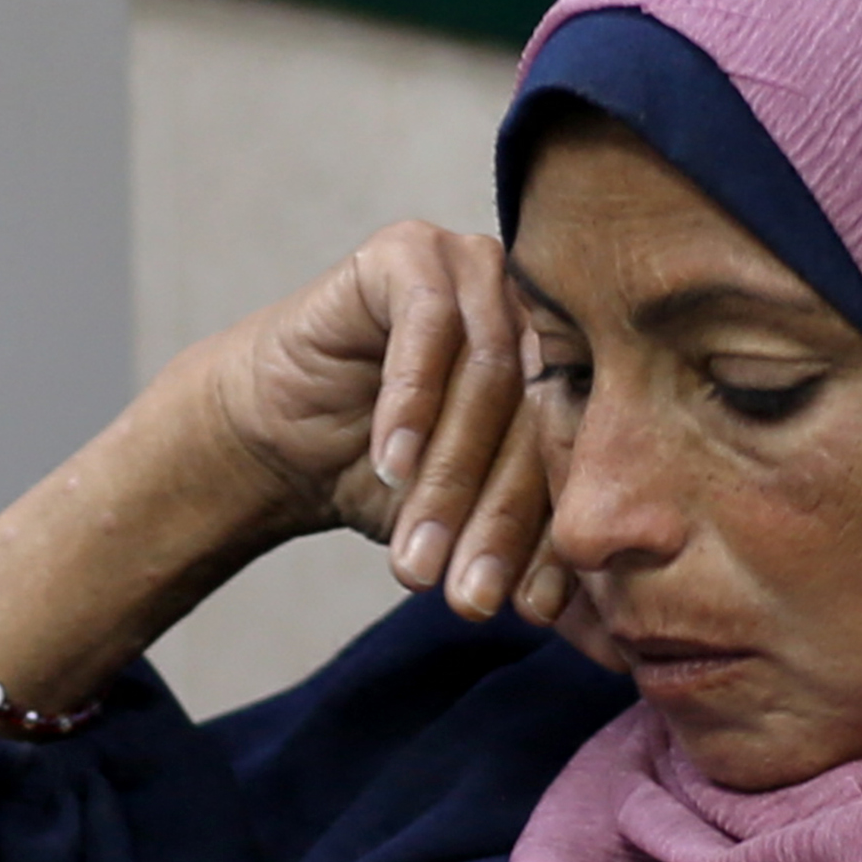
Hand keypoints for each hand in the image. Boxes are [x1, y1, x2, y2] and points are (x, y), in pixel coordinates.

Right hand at [190, 217, 557, 619]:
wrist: (281, 435)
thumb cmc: (384, 475)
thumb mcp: (459, 521)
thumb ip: (517, 546)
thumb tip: (560, 613)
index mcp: (574, 370)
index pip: (579, 455)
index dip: (554, 538)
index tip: (531, 612)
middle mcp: (537, 311)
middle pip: (537, 418)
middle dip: (497, 521)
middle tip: (466, 596)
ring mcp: (479, 269)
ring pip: (488, 377)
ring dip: (449, 476)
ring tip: (416, 554)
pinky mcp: (413, 249)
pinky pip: (429, 322)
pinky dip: (412, 400)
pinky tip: (390, 463)